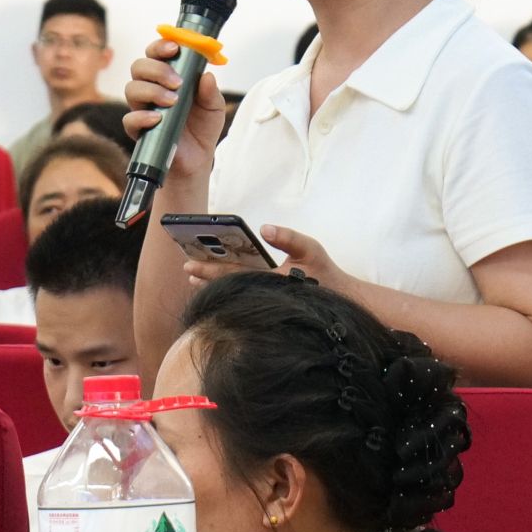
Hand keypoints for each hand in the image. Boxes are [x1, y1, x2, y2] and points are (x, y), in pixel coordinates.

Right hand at [123, 37, 226, 181]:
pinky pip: (129, 118)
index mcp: (167, 76)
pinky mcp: (138, 129)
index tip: (174, 48)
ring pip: (131, 88)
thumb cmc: (202, 126)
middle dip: (156, 69)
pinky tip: (157, 119)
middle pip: (139, 66)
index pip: (155, 53)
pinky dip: (142, 116)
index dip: (160, 46)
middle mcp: (150, 88)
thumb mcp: (214, 107)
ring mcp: (142, 108)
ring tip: (172, 101)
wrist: (198, 157)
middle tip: (177, 82)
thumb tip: (207, 76)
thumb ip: (211, 92)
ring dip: (151, 91)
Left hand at [178, 225, 358, 296]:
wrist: (344, 304)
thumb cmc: (324, 273)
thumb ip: (288, 237)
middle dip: (206, 279)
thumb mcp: (309, 249)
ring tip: (195, 280)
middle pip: (228, 287)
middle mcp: (263, 294)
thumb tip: (265, 228)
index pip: (232, 275)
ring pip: (233, 294)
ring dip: (213, 287)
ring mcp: (265, 301)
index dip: (209, 270)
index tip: (190, 266)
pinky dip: (228, 291)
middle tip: (187, 271)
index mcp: (269, 281)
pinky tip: (219, 288)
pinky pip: (243, 298)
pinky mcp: (269, 304)